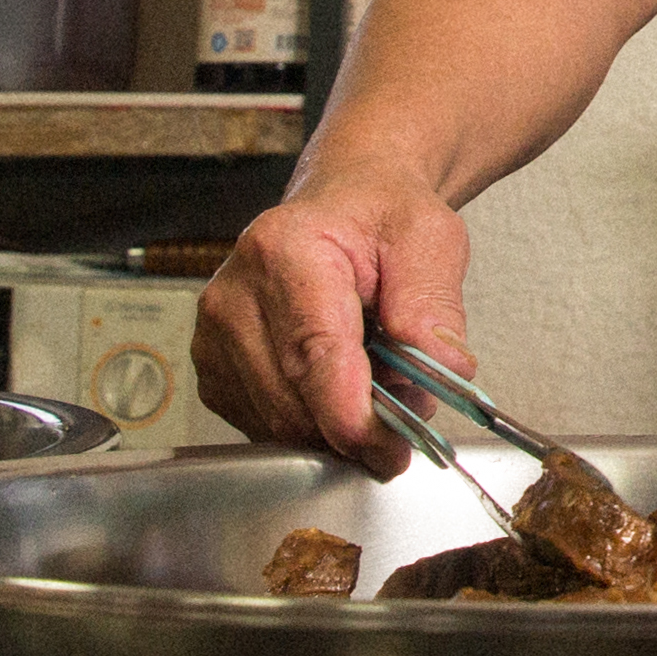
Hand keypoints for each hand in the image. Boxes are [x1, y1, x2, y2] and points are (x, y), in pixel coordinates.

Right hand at [194, 159, 475, 464]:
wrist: (343, 205)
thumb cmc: (380, 217)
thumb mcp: (430, 237)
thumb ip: (434, 302)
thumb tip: (442, 368)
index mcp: (286, 251)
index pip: (314, 355)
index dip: (354, 418)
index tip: (392, 450)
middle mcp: (235, 294)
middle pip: (292, 403)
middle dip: (359, 426)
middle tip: (409, 407)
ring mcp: (215, 335)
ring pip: (277, 423)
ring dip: (336, 426)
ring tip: (377, 381)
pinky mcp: (214, 368)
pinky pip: (263, 425)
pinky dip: (310, 422)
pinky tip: (336, 384)